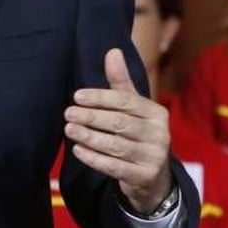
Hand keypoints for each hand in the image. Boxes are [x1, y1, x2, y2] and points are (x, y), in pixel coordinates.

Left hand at [64, 48, 173, 213]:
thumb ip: (121, 82)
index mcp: (157, 113)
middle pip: (120, 123)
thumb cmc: (138, 133)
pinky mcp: (144, 177)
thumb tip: (112, 51)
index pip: (127, 102)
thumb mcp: (134, 108)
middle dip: (92, 117)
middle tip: (68, 113)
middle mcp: (160, 134)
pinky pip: (114, 167)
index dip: (101, 98)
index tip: (77, 96)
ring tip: (69, 130)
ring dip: (89, 137)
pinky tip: (78, 150)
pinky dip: (94, 158)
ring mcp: (153, 157)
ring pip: (116, 146)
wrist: (154, 176)